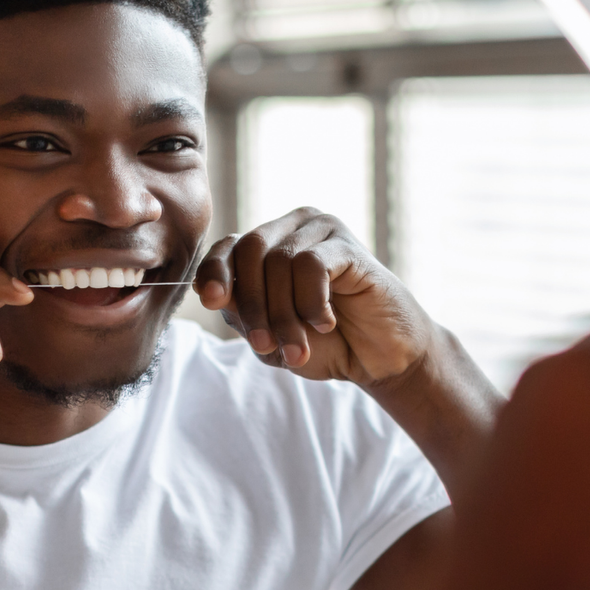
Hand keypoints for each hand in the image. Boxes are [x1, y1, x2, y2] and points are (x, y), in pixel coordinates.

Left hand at [196, 208, 435, 386]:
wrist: (377, 360)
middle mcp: (292, 229)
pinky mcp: (348, 245)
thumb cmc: (325, 345)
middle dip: (253, 305)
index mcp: (267, 246)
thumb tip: (212, 293)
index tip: (211, 302)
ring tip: (298, 348)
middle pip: (250, 252)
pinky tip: (325, 324)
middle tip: (264, 345)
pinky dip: (311, 303)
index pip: (228, 247)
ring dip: (283, 315)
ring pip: (280, 262)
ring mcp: (322, 231)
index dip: (214, 272)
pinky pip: (311, 266)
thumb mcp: (271, 334)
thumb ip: (241, 311)